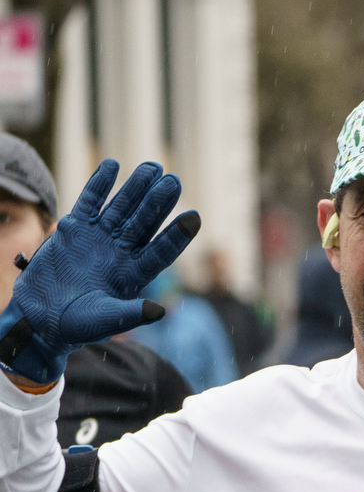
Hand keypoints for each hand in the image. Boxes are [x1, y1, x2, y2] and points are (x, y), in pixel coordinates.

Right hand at [0, 160, 200, 383]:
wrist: (41, 318)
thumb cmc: (76, 326)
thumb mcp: (105, 321)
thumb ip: (130, 314)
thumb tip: (159, 311)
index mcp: (134, 275)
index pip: (161, 252)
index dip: (177, 235)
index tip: (194, 218)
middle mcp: (120, 253)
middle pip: (144, 223)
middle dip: (159, 202)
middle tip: (174, 180)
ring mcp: (98, 239)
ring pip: (121, 208)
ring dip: (135, 188)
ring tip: (152, 167)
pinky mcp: (73, 230)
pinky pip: (89, 202)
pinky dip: (99, 185)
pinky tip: (112, 166)